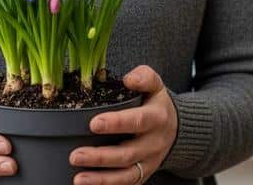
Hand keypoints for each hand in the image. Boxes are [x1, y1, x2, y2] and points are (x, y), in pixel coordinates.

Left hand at [70, 65, 178, 184]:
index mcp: (157, 118)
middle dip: (101, 157)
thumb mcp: (156, 86)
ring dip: (101, 179)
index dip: (117, 123)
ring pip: (126, 175)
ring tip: (79, 179)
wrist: (176, 129)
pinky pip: (126, 184)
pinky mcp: (142, 175)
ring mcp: (148, 162)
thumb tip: (129, 79)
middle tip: (76, 155)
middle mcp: (154, 143)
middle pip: (128, 154)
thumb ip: (144, 77)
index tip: (94, 123)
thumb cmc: (156, 105)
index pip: (138, 121)